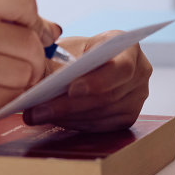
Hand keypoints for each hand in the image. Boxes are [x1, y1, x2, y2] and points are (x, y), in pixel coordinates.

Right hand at [0, 0, 60, 128]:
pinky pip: (11, 97)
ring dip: (20, 83)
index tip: (24, 34)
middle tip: (12, 66)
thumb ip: (5, 21)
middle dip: (31, 60)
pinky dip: (6, 99)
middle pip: (30, 43)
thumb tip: (52, 31)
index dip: (33, 21)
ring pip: (26, 73)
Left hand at [24, 31, 152, 131]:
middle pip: (108, 96)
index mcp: (129, 48)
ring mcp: (136, 98)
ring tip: (36, 114)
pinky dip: (74, 123)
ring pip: (101, 114)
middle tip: (38, 109)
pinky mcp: (126, 118)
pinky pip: (99, 126)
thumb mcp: (67, 47)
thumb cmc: (76, 53)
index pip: (121, 67)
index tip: (71, 89)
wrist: (86, 64)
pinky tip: (53, 118)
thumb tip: (35, 67)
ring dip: (66, 116)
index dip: (97, 81)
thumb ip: (56, 57)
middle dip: (69, 105)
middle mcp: (140, 73)